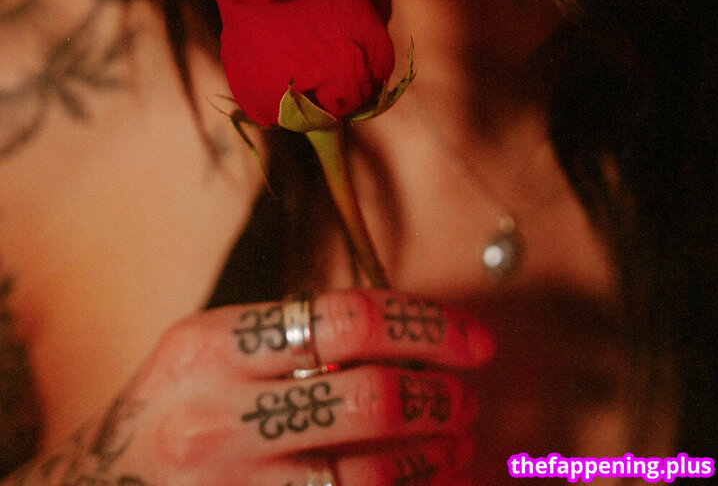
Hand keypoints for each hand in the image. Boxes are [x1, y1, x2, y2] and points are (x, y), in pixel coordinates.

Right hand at [13, 289, 492, 484]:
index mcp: (211, 346)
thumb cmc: (174, 408)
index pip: (346, 318)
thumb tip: (408, 335)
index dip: (427, 325)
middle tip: (465, 396)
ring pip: (367, 475)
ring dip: (430, 457)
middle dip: (437, 396)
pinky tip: (422, 481)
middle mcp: (214, 419)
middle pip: (367, 397)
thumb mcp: (210, 351)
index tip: (474, 339)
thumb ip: (292, 338)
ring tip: (454, 442)